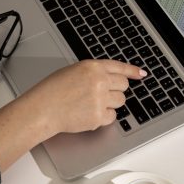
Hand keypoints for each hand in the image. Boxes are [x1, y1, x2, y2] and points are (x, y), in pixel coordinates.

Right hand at [0, 59, 145, 171]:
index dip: (132, 71)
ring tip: (90, 104)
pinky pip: (112, 117)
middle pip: (123, 86)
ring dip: (110, 104)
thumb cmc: (53, 90)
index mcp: (93, 66)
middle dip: (115, 90)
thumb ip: (94, 72)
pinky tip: (88, 114)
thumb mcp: (74, 70)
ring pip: (120, 102)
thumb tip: (111, 77)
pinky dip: (104, 117)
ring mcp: (100, 99)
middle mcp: (100, 81)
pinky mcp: (99, 116)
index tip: (141, 74)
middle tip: (101, 94)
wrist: (42, 109)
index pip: (119, 67)